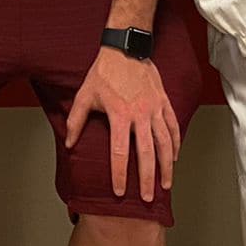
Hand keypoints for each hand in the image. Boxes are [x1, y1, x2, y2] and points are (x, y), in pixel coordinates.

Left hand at [64, 45, 180, 202]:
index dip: (119, 174)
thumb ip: (76, 121)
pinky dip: (175, 143)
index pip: (120, 153)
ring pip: (165, 143)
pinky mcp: (164, 102)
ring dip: (166, 166)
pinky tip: (175, 157)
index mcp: (120, 115)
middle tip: (147, 198)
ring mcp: (155, 108)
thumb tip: (70, 144)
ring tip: (165, 184)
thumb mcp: (85, 95)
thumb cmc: (104, 72)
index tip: (119, 191)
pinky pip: (173, 126)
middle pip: (146, 153)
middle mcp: (140, 114)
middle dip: (146, 178)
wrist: (125, 48)